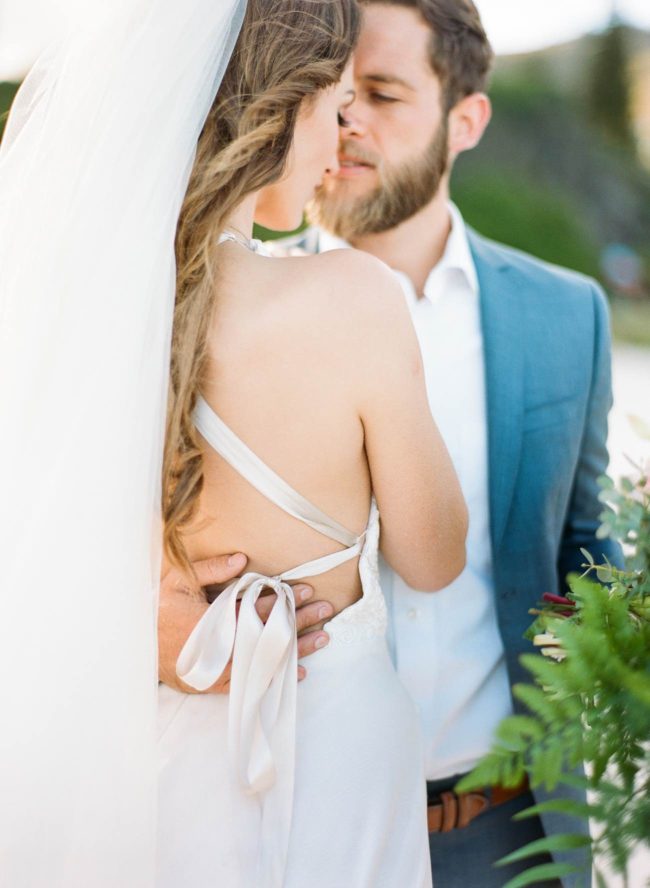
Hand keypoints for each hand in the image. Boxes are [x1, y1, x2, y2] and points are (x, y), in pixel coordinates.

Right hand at [158, 553, 331, 693]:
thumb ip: (210, 570)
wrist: (134, 648)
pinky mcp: (215, 684)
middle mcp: (219, 648)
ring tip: (323, 638)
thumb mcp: (177, 581)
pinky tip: (298, 672)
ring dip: (296, 648)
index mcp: (211, 621)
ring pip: (265, 658)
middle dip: (299, 621)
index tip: (306, 589)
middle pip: (267, 634)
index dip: (282, 599)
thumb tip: (241, 558)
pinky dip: (275, 676)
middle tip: (325, 610)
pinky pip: (252, 681)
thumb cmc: (156, 610)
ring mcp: (219, 669)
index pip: (255, 608)